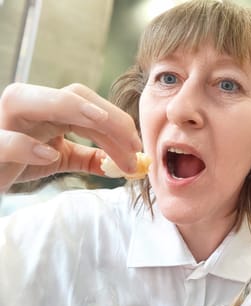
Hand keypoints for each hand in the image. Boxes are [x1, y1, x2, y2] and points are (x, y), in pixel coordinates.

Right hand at [0, 83, 141, 191]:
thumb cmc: (21, 163)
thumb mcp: (62, 158)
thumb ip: (91, 157)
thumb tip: (125, 162)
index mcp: (50, 110)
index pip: (89, 105)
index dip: (117, 121)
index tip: (137, 145)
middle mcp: (28, 108)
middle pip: (71, 96)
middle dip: (107, 117)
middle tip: (132, 145)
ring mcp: (4, 123)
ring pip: (27, 99)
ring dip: (68, 107)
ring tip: (99, 121)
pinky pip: (5, 140)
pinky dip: (25, 146)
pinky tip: (49, 156)